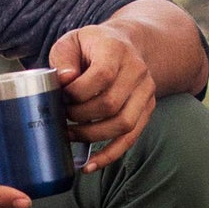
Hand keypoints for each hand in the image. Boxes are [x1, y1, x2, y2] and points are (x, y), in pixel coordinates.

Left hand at [48, 22, 156, 173]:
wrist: (124, 44)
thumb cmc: (91, 46)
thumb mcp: (71, 42)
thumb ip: (63, 60)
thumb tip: (65, 80)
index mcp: (116, 50)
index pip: (101, 76)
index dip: (77, 92)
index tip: (60, 96)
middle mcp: (137, 70)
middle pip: (111, 104)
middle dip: (80, 116)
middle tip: (62, 117)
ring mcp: (146, 91)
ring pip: (123, 124)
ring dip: (92, 136)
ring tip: (70, 135)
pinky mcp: (147, 109)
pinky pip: (131, 138)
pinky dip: (109, 154)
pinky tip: (90, 165)